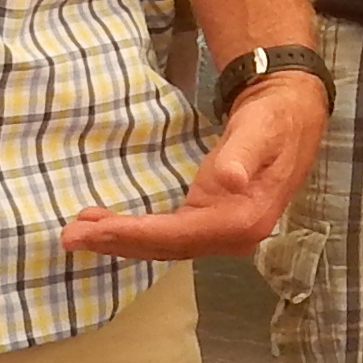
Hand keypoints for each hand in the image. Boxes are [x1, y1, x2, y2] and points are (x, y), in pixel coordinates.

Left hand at [62, 75, 323, 259]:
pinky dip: (138, 234)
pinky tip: (111, 226)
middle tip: (71, 237)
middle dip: (118, 243)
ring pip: (165, 247)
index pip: (178, 236)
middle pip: (166, 248)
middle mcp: (233, 236)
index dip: (134, 235)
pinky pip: (171, 237)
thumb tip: (229, 181)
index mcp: (242, 219)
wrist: (291, 114)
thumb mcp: (260, 128)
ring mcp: (225, 234)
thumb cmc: (274, 119)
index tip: (95, 231)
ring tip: (81, 231)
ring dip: (122, 241)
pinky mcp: (214, 224)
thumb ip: (242, 155)